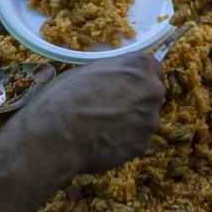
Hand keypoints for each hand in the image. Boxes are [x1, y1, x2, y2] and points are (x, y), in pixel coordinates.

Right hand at [9, 52, 166, 178]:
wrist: (57, 135)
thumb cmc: (66, 96)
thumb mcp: (88, 70)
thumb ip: (112, 73)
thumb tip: (114, 80)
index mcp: (140, 66)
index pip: (153, 69)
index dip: (138, 79)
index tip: (125, 86)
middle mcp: (152, 91)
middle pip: (152, 95)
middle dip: (137, 100)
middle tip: (111, 108)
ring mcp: (150, 120)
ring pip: (145, 119)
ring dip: (130, 122)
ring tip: (102, 128)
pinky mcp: (142, 145)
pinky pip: (135, 140)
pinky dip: (123, 141)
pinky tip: (102, 142)